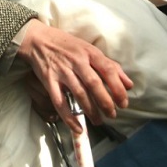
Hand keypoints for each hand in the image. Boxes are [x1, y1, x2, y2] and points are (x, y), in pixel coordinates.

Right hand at [17, 20, 131, 133]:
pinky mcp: (49, 80)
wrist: (38, 39)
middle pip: (94, 84)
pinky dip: (68, 116)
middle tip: (112, 114)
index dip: (118, 88)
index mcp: (89, 52)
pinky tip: (77, 127)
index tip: (123, 103)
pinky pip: (60, 102)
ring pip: (79, 94)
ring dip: (90, 110)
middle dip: (105, 102)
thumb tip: (129, 84)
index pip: (108, 70)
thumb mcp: (90, 49)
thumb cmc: (67, 45)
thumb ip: (110, 66)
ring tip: (98, 121)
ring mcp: (62, 71)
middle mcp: (76, 61)